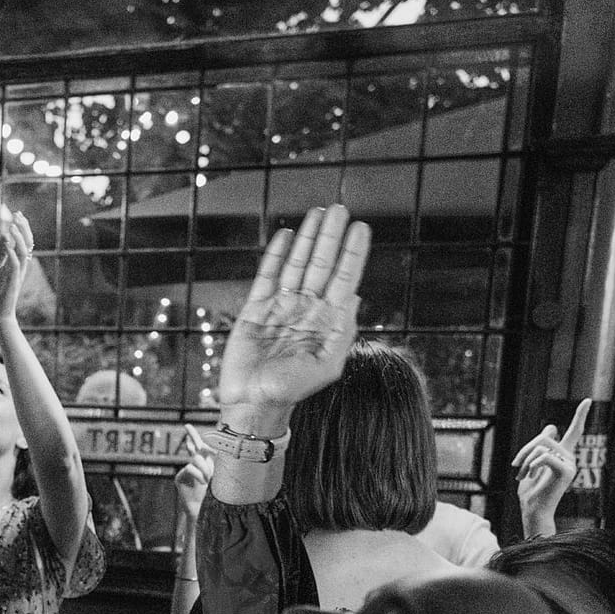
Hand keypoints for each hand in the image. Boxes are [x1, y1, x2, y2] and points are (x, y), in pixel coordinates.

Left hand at [0, 209, 31, 327]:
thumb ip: (1, 253)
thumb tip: (4, 235)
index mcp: (18, 263)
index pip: (24, 240)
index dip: (22, 226)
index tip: (17, 213)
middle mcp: (21, 266)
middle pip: (27, 243)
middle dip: (23, 228)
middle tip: (17, 214)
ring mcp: (17, 274)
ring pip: (23, 252)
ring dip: (18, 237)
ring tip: (11, 225)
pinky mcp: (12, 281)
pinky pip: (15, 265)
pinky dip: (11, 252)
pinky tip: (6, 242)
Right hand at [173, 426, 213, 520]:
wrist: (202, 511)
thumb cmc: (212, 497)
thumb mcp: (217, 478)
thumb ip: (216, 464)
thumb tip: (216, 449)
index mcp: (205, 465)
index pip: (201, 448)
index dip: (198, 438)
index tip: (195, 428)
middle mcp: (194, 466)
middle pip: (193, 447)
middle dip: (191, 435)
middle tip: (187, 425)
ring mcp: (185, 471)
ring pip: (195, 459)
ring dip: (204, 468)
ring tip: (208, 479)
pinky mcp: (179, 478)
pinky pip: (190, 468)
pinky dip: (198, 474)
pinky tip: (203, 482)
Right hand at [216, 204, 369, 425]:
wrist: (253, 404)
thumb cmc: (292, 391)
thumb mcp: (328, 366)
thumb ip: (343, 333)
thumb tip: (353, 296)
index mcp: (326, 321)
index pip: (343, 278)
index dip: (352, 253)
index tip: (361, 227)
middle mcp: (305, 309)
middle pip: (321, 264)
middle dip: (330, 236)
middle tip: (339, 209)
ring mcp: (280, 307)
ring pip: (297, 265)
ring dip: (307, 239)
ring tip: (317, 213)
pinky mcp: (255, 309)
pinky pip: (267, 276)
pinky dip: (276, 256)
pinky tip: (286, 236)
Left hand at [514, 399, 587, 538]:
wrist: (533, 510)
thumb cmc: (531, 490)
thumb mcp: (532, 463)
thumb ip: (540, 446)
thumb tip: (551, 427)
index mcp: (563, 454)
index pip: (574, 431)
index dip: (580, 416)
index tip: (587, 400)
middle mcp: (570, 456)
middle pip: (545, 436)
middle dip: (525, 449)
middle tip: (516, 466)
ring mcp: (570, 464)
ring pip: (542, 446)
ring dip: (525, 459)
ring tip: (521, 475)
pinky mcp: (566, 471)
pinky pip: (545, 457)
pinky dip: (532, 465)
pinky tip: (530, 475)